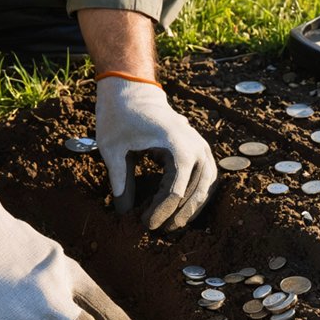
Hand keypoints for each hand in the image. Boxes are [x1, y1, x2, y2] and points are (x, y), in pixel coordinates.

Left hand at [95, 77, 217, 230]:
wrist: (133, 89)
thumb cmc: (120, 116)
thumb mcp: (113, 150)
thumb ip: (120, 183)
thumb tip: (124, 215)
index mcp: (177, 147)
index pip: (174, 191)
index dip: (160, 212)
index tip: (143, 224)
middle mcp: (196, 148)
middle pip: (194, 193)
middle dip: (177, 216)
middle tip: (159, 230)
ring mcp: (202, 148)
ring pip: (206, 188)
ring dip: (192, 209)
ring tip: (173, 225)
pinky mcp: (200, 150)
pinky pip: (206, 180)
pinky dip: (196, 196)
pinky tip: (182, 210)